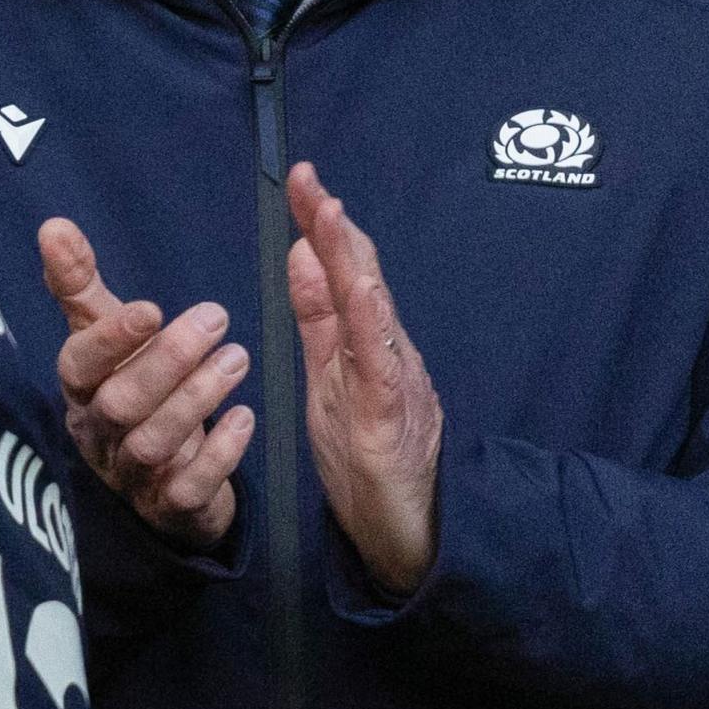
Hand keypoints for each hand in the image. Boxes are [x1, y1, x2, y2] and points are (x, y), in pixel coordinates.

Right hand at [42, 215, 255, 544]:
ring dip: (195, 399)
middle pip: (119, 404)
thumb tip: (52, 224)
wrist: (160, 478)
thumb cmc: (132, 388)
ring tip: (237, 357)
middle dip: (166, 362)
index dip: (109, 341)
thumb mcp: (105, 336)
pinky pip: (188, 488)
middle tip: (216, 317)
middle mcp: (99, 435)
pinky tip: (245, 419)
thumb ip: (80, 284)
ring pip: (152, 444)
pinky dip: (218, 455)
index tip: (150, 308)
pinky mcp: (171, 507)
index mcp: (80, 391)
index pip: (77, 366)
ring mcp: (133, 476)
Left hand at [284, 163, 444, 592]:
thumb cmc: (366, 454)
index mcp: (363, 342)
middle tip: (310, 180)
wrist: (408, 529)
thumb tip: (304, 252)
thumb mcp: (329, 374)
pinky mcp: (391, 421)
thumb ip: (319, 316)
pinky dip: (373, 329)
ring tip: (333, 218)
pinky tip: (363, 296)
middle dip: (335, 228)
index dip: (323, 226)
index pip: (342, 273)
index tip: (300, 180)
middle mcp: (385, 352)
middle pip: (361, 280)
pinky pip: (383, 368)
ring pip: (374, 313)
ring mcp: (393, 383)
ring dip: (354, 264)